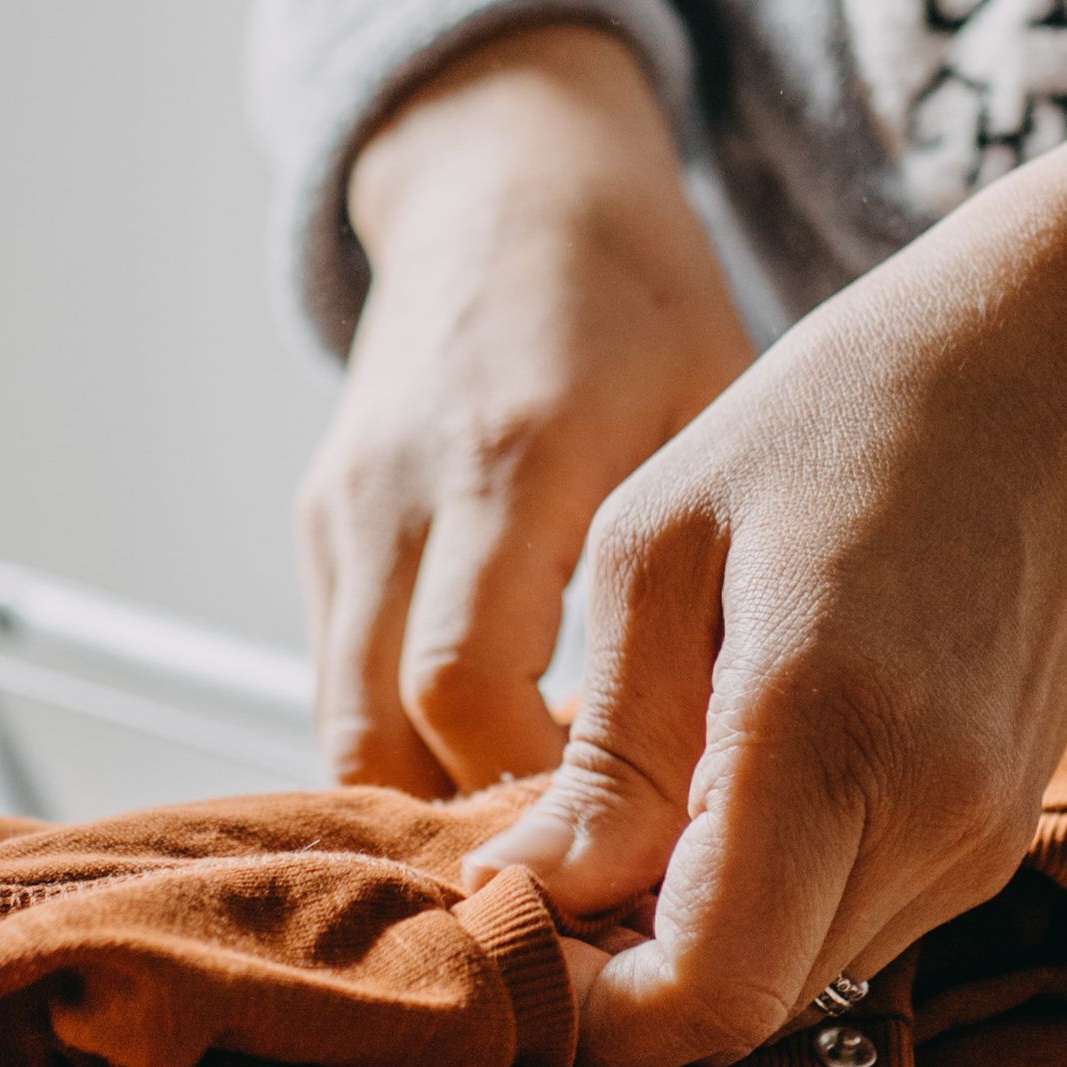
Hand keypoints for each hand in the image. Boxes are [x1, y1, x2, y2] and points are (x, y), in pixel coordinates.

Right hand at [303, 24, 754, 792]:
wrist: (505, 178)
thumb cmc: (638, 296)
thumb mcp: (714, 408)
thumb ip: (712, 574)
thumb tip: (746, 770)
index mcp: (517, 453)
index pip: (470, 687)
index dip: (538, 797)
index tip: (633, 853)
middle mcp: (405, 487)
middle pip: (384, 734)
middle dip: (480, 831)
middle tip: (590, 889)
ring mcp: (345, 507)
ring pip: (344, 726)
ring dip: (434, 806)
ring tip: (548, 858)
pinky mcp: (320, 522)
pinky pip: (341, 680)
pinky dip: (408, 749)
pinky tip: (503, 780)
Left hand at [472, 84, 1066, 1066]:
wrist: (1065, 371)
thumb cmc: (844, 417)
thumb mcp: (660, 545)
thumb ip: (601, 754)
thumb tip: (519, 897)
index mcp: (826, 730)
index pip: (707, 993)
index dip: (591, 1019)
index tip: (507, 946)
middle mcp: (928, 817)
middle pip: (747, 1014)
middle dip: (623, 988)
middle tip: (532, 890)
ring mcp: (980, 838)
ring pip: (801, 985)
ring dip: (693, 946)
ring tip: (614, 831)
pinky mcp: (997, 833)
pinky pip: (855, 926)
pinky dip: (766, 903)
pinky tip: (712, 799)